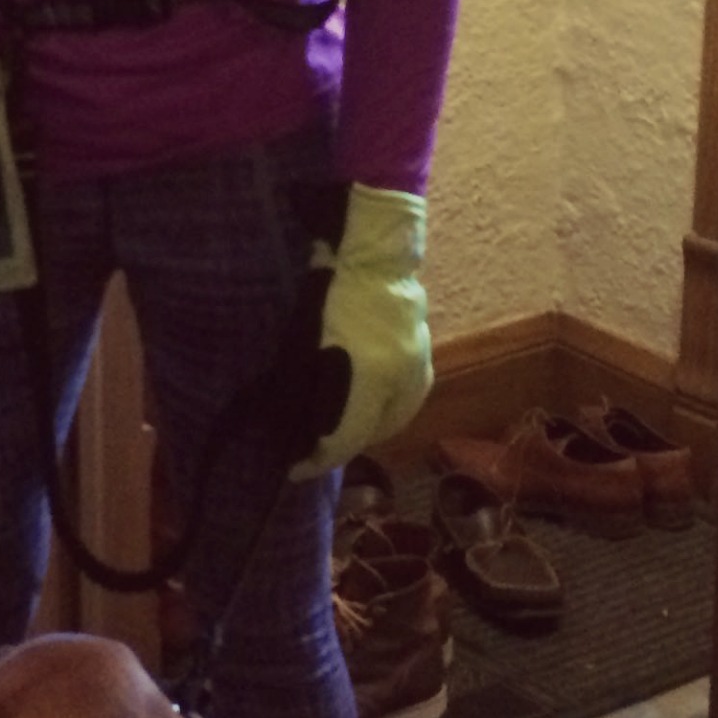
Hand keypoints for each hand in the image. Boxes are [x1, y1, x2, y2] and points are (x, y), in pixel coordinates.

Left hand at [292, 183, 431, 476]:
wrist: (375, 247)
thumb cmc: (330, 289)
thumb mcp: (307, 341)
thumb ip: (307, 387)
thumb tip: (297, 422)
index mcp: (374, 377)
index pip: (346, 439)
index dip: (317, 460)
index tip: (293, 469)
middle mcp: (405, 378)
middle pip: (375, 432)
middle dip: (344, 445)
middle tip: (314, 446)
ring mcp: (420, 363)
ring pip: (395, 415)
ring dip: (367, 427)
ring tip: (340, 426)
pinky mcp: (424, 350)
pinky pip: (405, 395)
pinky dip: (385, 406)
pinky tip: (367, 400)